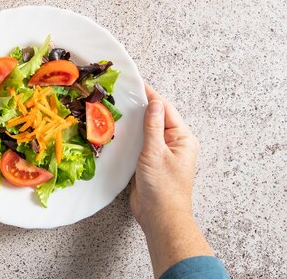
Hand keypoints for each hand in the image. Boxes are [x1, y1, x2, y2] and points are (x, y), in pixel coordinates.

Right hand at [130, 84, 198, 226]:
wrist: (160, 217)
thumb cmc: (162, 187)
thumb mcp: (156, 153)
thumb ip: (153, 126)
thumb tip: (154, 102)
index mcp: (183, 139)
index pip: (165, 110)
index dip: (151, 96)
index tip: (136, 83)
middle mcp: (174, 144)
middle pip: (157, 118)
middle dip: (141, 106)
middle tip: (123, 93)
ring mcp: (162, 153)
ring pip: (148, 130)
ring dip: (135, 120)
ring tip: (118, 107)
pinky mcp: (150, 162)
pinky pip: (141, 143)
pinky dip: (131, 135)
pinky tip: (119, 129)